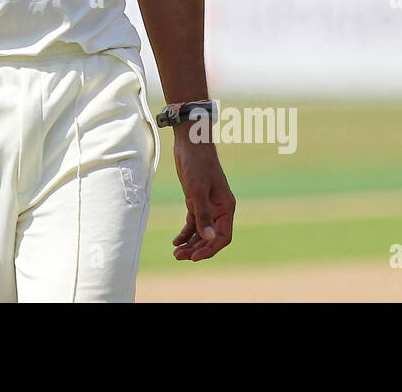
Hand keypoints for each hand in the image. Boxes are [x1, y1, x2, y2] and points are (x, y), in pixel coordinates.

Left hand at [171, 136, 235, 261]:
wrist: (190, 144)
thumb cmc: (197, 164)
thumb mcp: (197, 190)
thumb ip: (202, 215)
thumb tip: (207, 239)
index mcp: (226, 207)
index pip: (222, 237)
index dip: (210, 249)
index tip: (194, 257)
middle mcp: (219, 209)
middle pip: (211, 237)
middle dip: (197, 249)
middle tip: (179, 257)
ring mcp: (207, 205)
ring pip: (200, 231)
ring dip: (190, 243)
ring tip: (176, 253)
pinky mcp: (196, 200)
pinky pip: (193, 222)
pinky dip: (185, 233)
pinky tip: (176, 241)